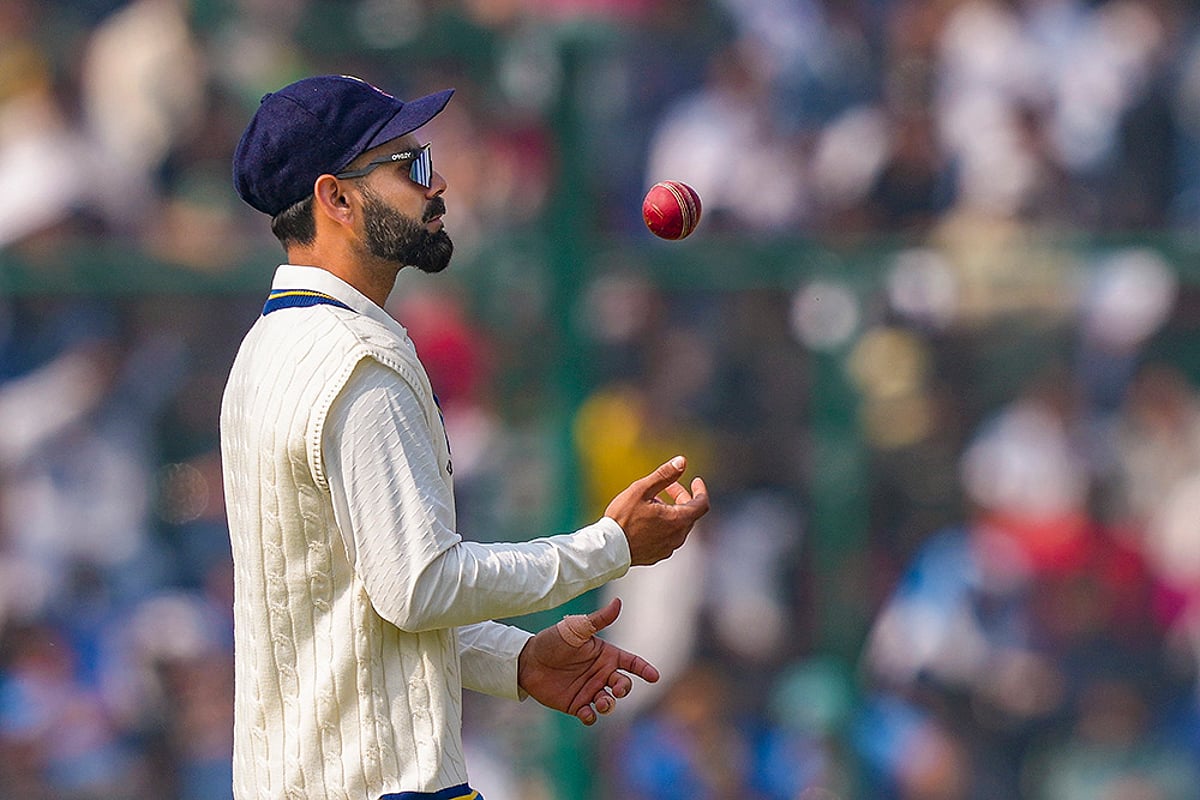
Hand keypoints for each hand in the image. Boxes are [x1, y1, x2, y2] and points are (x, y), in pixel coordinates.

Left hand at [518, 598, 658, 724]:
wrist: (528, 660)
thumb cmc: (553, 640)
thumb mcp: (577, 629)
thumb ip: (599, 620)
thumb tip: (618, 602)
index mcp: (605, 655)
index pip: (631, 663)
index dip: (644, 669)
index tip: (654, 677)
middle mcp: (601, 674)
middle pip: (623, 685)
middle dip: (625, 688)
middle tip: (617, 688)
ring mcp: (589, 690)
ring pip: (609, 702)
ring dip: (609, 704)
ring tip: (601, 701)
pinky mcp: (576, 704)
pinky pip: (590, 715)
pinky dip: (591, 716)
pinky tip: (586, 712)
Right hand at [604, 455, 708, 565]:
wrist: (607, 549)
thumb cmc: (623, 518)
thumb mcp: (642, 490)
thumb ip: (664, 475)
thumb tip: (682, 461)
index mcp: (678, 520)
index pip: (702, 504)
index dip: (700, 490)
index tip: (695, 481)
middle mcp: (677, 537)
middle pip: (689, 514)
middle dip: (681, 497)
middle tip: (667, 487)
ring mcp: (668, 548)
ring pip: (678, 526)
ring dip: (671, 512)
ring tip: (652, 502)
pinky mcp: (657, 555)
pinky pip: (668, 537)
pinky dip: (664, 525)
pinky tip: (646, 520)